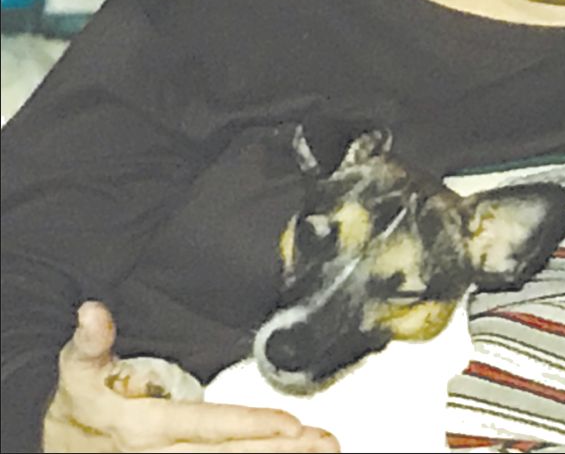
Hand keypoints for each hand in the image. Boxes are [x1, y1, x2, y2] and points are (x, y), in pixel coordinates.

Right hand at [43, 301, 339, 452]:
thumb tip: (92, 310)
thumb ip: (91, 340)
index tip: (290, 424)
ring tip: (322, 450)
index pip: (207, 424)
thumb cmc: (78, 402)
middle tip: (323, 442)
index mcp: (144, 426)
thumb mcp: (77, 368)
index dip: (250, 425)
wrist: (55, 443)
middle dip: (280, 449)